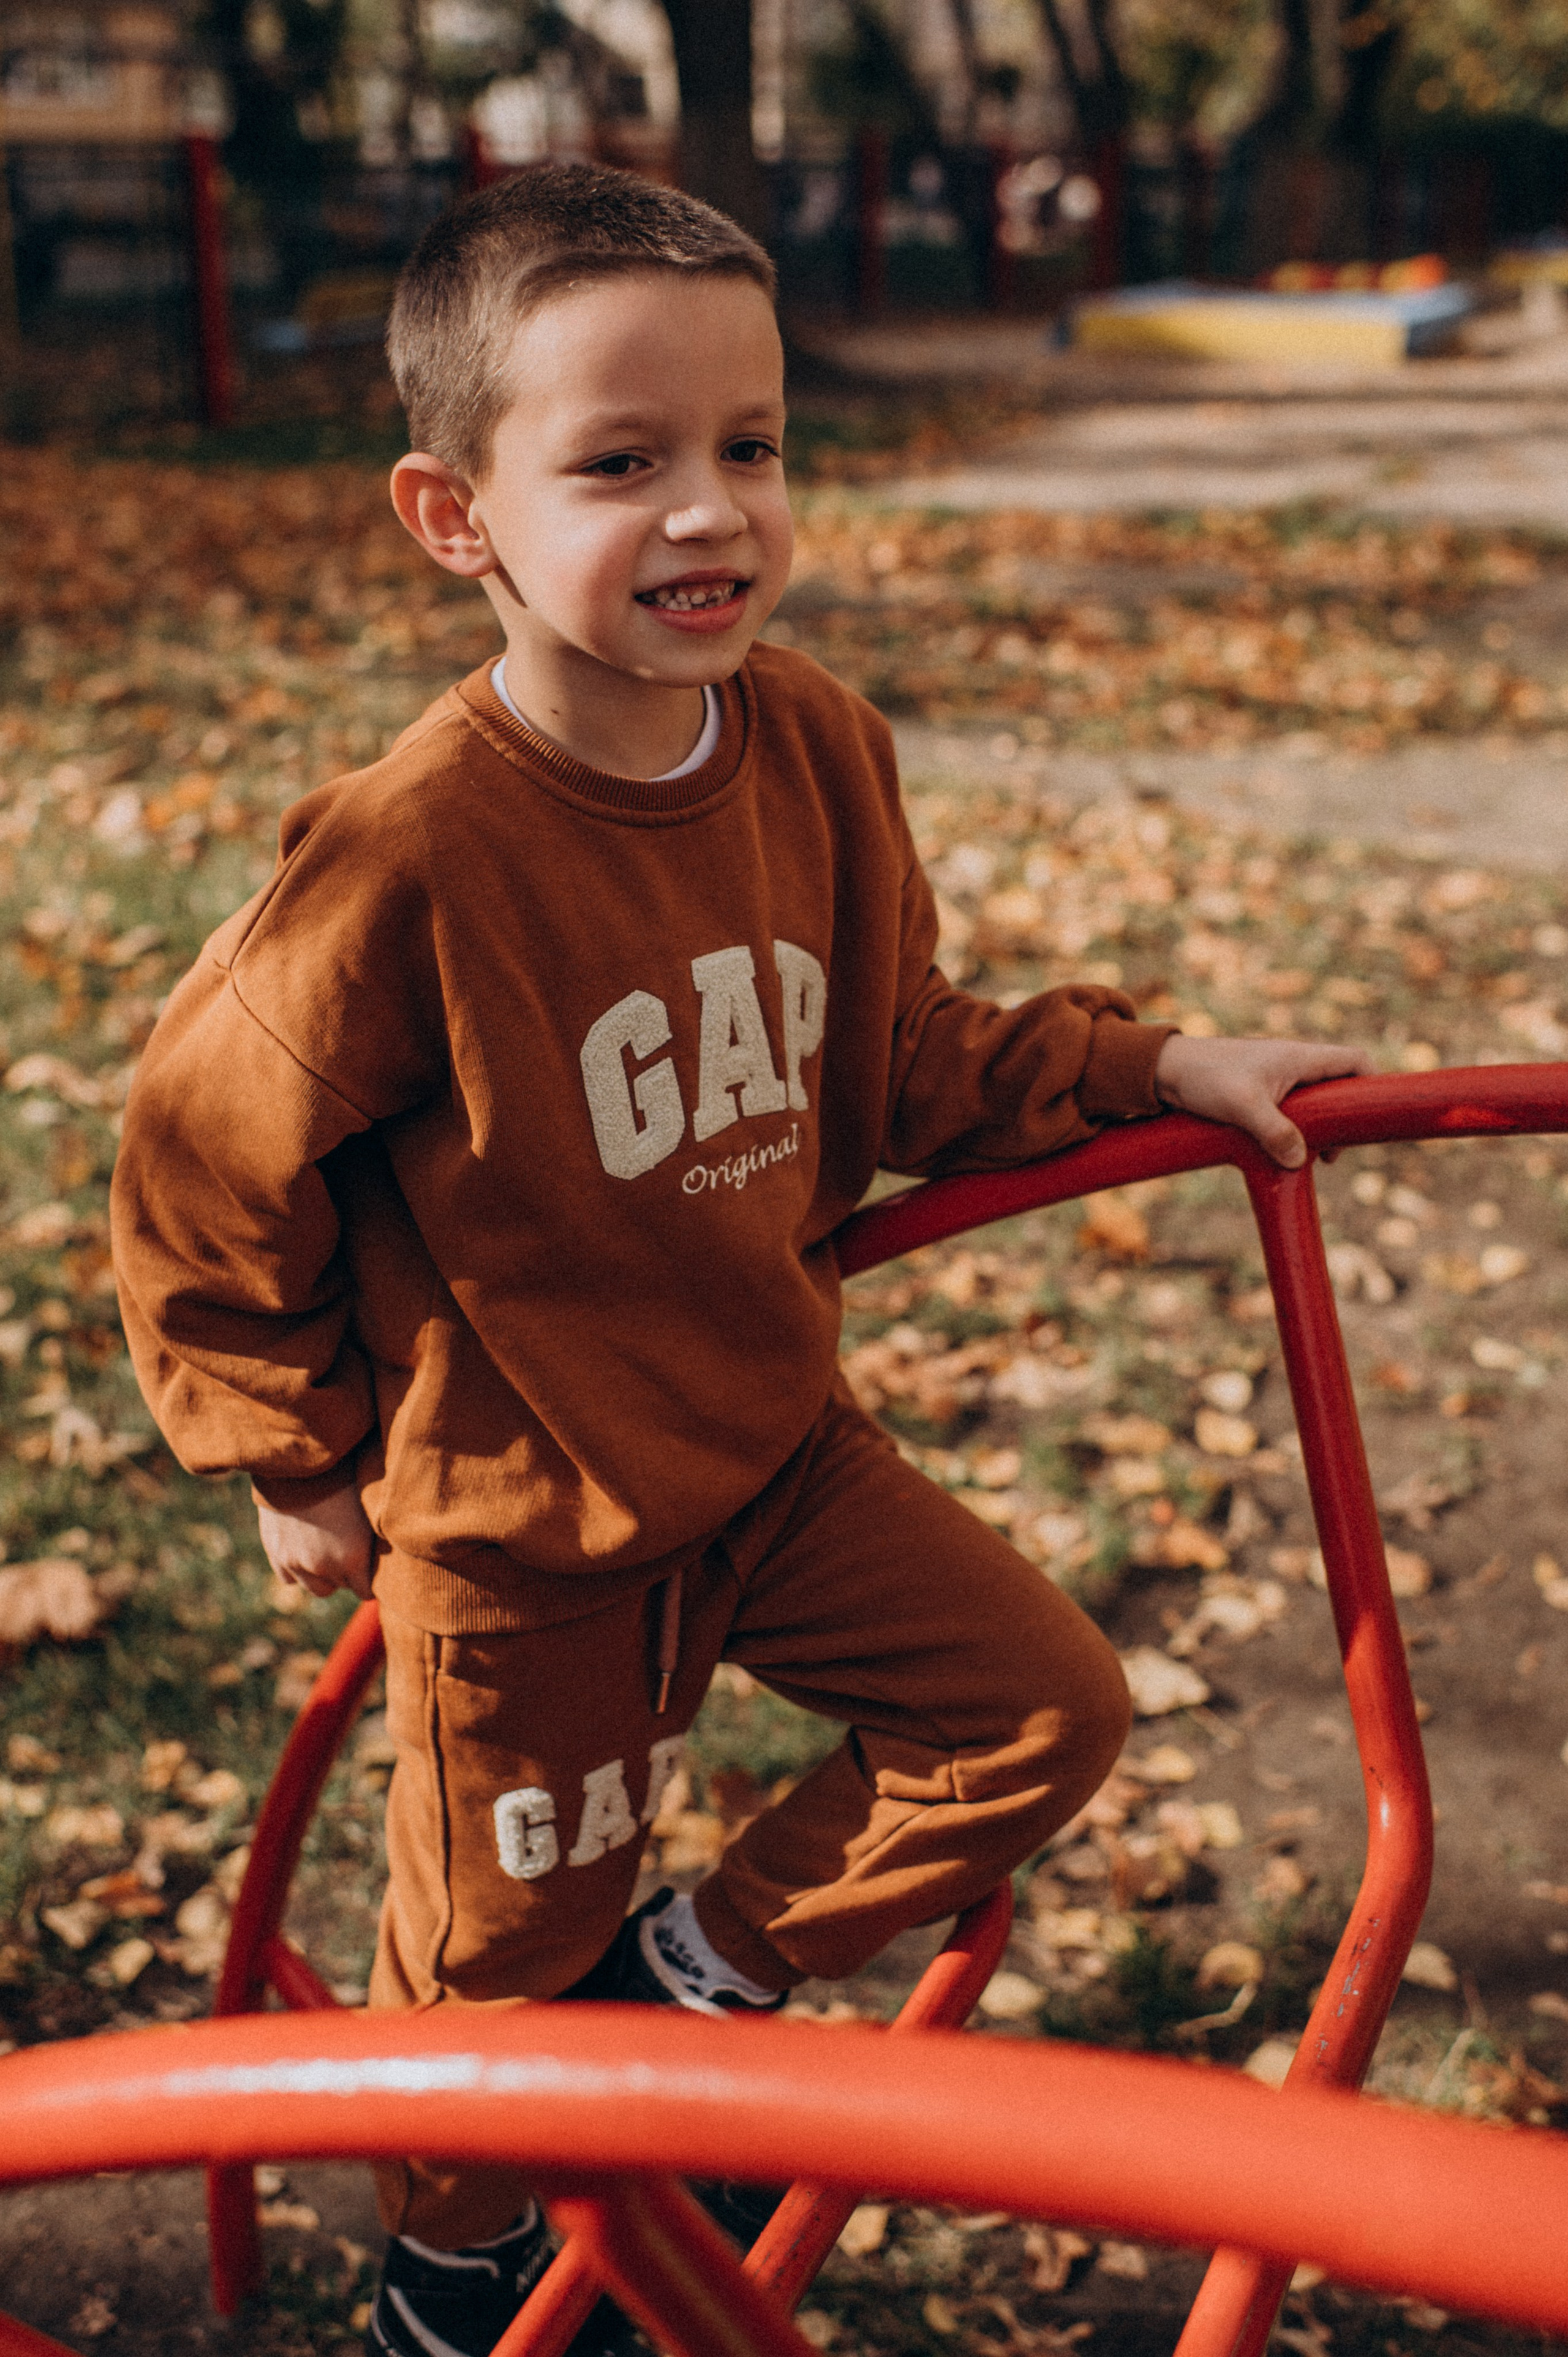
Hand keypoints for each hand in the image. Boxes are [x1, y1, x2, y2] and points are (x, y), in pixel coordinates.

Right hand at [256, 1481, 375, 1600]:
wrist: (302, 1461)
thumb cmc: (345, 1478)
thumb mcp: (369, 1510)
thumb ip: (372, 1541)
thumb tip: (381, 1556)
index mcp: (352, 1558)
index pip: (365, 1591)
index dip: (369, 1580)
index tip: (372, 1570)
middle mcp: (323, 1567)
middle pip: (339, 1588)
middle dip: (346, 1576)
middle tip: (349, 1555)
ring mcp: (295, 1562)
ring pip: (314, 1587)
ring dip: (322, 1576)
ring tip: (327, 1552)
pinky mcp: (275, 1552)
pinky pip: (289, 1578)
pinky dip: (297, 1570)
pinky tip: (305, 1551)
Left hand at [1154, 1034, 1376, 1168]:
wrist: (1164, 1071)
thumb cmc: (1205, 1077)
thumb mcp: (1243, 1106)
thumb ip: (1275, 1132)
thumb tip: (1300, 1159)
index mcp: (1300, 1057)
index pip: (1355, 1061)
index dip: (1373, 1084)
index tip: (1373, 1118)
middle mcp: (1293, 1064)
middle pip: (1338, 1088)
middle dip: (1342, 1121)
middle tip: (1332, 1154)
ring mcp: (1276, 1079)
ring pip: (1313, 1104)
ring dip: (1316, 1131)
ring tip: (1310, 1159)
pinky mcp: (1259, 1093)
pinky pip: (1290, 1112)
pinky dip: (1293, 1132)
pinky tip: (1282, 1154)